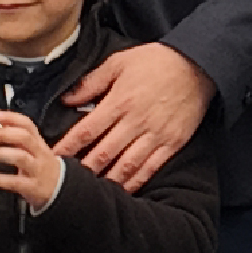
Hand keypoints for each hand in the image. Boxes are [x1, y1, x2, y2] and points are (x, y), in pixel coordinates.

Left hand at [0, 111, 63, 211]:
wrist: (59, 187)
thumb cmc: (39, 165)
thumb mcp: (33, 150)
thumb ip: (18, 139)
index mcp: (37, 142)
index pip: (28, 125)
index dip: (12, 118)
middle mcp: (39, 153)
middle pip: (25, 138)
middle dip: (4, 134)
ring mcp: (37, 169)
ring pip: (20, 157)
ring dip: (0, 153)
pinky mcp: (32, 187)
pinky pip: (16, 181)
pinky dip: (1, 179)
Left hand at [54, 43, 215, 190]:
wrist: (199, 63)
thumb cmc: (158, 61)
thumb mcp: (120, 62)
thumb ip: (91, 82)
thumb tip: (67, 99)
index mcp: (120, 101)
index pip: (86, 131)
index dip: (67, 148)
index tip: (52, 159)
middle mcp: (137, 121)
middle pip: (103, 153)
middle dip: (83, 171)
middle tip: (67, 182)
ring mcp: (156, 133)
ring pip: (126, 165)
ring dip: (107, 181)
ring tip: (92, 192)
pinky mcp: (173, 141)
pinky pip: (151, 167)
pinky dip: (135, 181)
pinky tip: (123, 189)